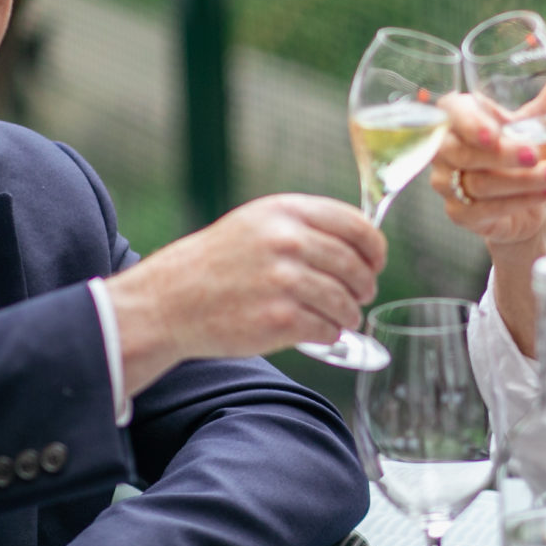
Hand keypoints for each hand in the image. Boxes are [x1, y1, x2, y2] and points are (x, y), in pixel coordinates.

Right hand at [103, 193, 385, 390]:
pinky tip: (319, 331)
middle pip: (355, 267)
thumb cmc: (216, 264)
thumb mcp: (256, 223)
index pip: (356, 225)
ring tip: (341, 318)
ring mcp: (283, 282)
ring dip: (349, 315)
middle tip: (360, 295)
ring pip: (345, 302)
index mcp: (285, 212)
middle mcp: (287, 242)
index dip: (375, 248)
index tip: (375, 262)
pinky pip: (327, 329)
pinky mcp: (278, 320)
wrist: (169, 302)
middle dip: (364, 286)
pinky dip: (329, 334)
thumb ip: (304, 225)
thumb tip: (360, 242)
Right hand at [429, 67, 545, 247]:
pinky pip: (484, 210)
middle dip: (502, 155)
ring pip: (479, 183)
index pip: (449, 111)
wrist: (529, 202)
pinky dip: (519, 201)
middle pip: (462, 152)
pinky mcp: (460, 213)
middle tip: (535, 154)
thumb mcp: (542, 126)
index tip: (495, 133)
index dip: (469, 122)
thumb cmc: (526, 154)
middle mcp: (446, 150)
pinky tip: (545, 193)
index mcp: (460, 117)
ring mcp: (447, 183)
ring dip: (523, 180)